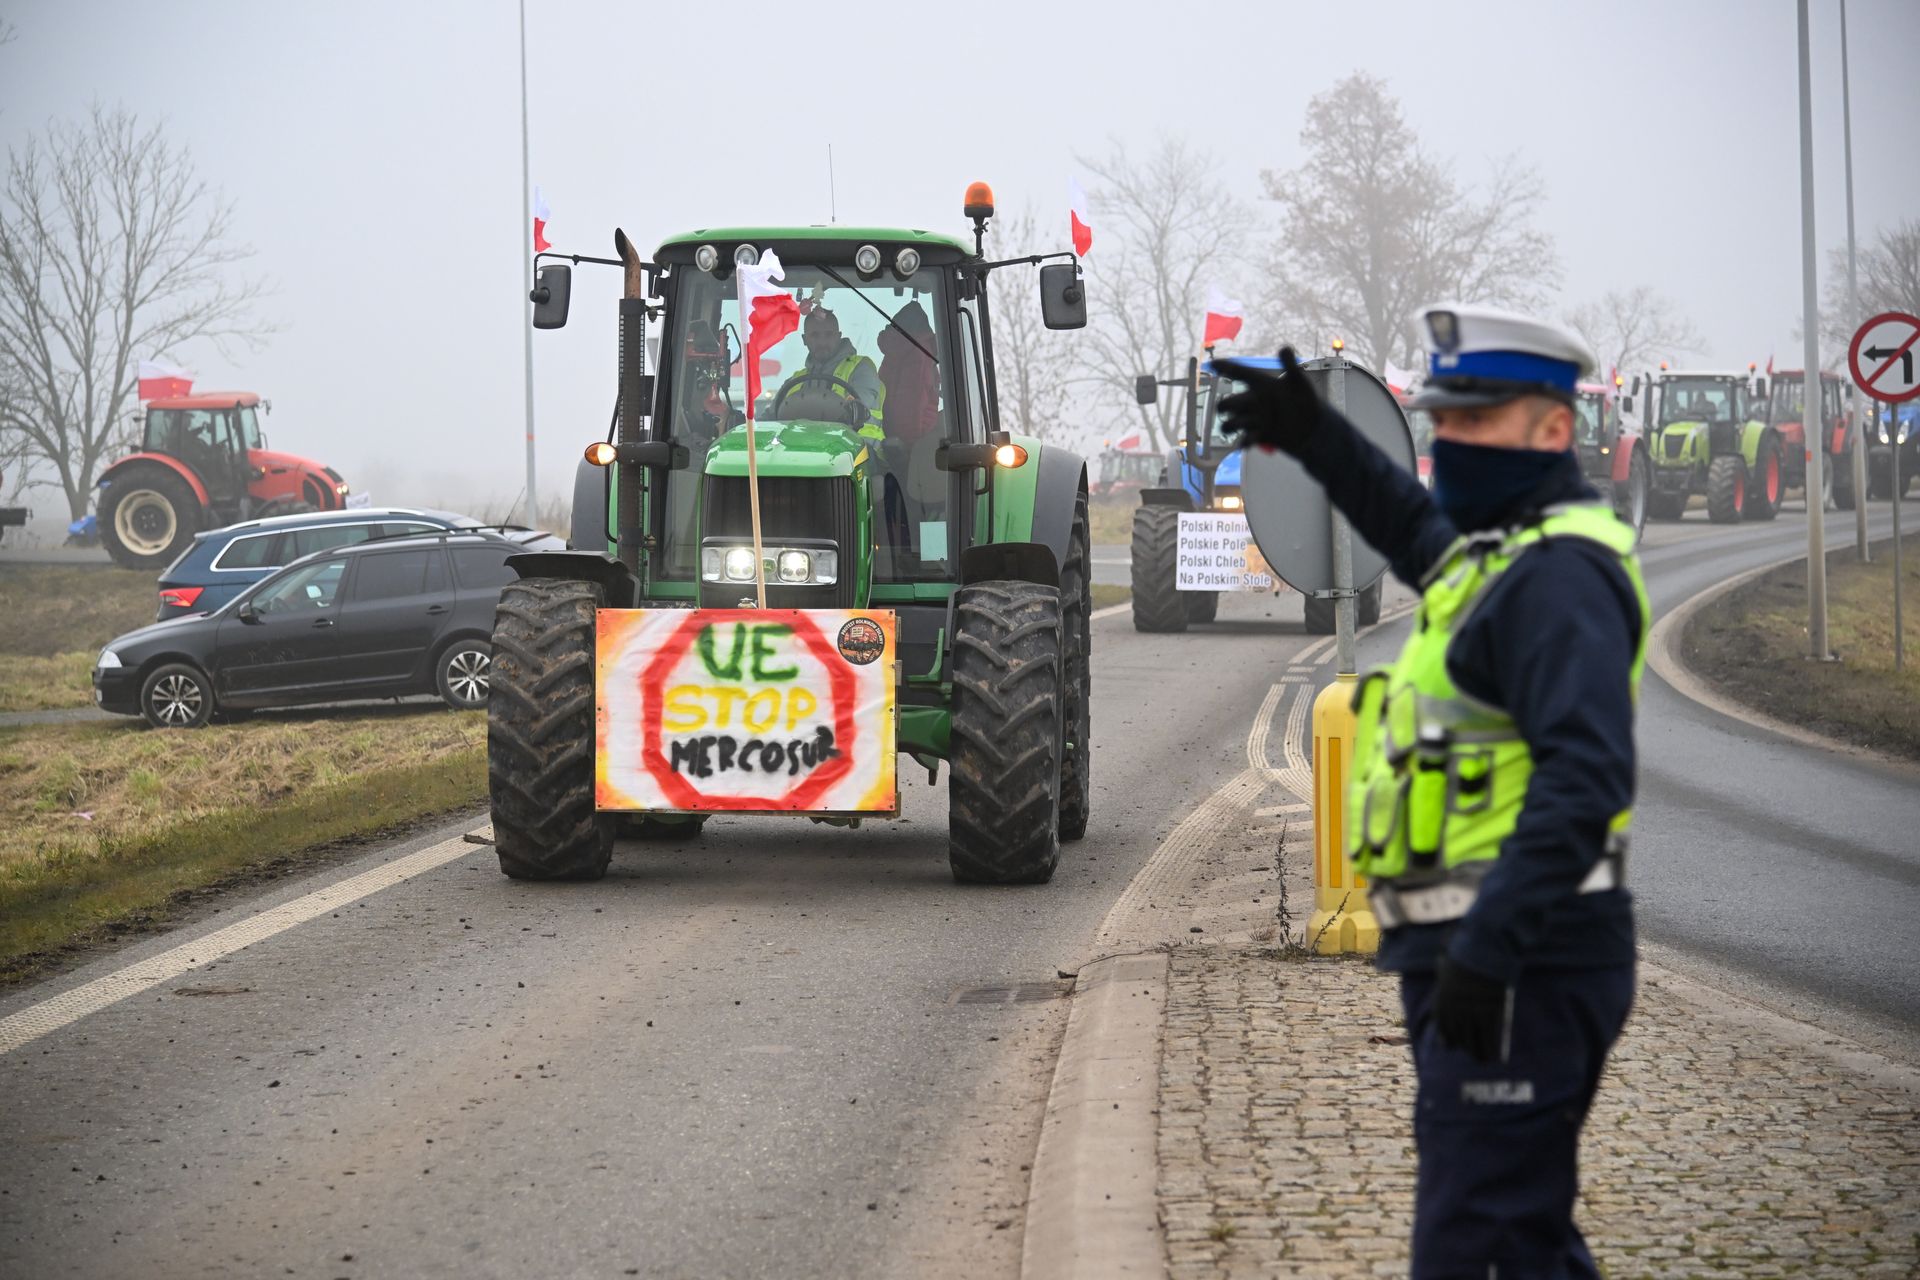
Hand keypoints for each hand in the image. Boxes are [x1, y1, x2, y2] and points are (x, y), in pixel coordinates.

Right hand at [1214, 348, 1328, 455]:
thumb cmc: (1305, 400)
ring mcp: (1254, 420)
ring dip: (1231, 424)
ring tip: (1246, 424)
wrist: (1313, 426)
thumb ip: (1290, 366)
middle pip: (1227, 404)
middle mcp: (1253, 402)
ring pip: (1229, 423)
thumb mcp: (1299, 381)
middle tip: (1232, 407)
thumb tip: (1284, 348)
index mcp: (1260, 385)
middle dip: (1225, 406)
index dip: (1226, 367)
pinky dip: (1244, 441)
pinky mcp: (1259, 436)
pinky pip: (1244, 439)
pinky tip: (1247, 442)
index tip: (1214, 364)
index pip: (1239, 374)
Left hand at [1432, 954, 1507, 1062]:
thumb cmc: (1467, 949)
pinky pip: (1490, 1039)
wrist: (1485, 947)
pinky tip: (1497, 1059)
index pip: (1443, 1026)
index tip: (1449, 1046)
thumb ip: (1444, 966)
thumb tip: (1441, 958)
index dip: (1446, 1038)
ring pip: (1472, 1043)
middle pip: (1458, 1037)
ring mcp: (1472, 1012)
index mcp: (1443, 998)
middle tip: (1472, 1053)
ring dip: (1477, 1054)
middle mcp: (1454, 1009)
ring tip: (1483, 1060)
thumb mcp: (1449, 959)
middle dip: (1464, 1046)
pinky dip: (1492, 1051)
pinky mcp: (1490, 1013)